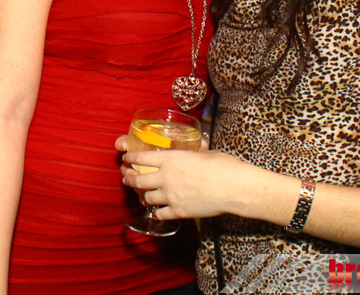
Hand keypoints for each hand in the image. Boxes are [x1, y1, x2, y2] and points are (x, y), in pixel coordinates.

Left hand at [121, 149, 242, 219]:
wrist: (232, 187)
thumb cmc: (222, 166)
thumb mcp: (205, 152)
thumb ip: (196, 151)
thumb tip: (199, 146)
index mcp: (170, 159)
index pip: (141, 158)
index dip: (131, 157)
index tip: (126, 158)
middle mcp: (166, 177)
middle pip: (138, 180)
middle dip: (130, 179)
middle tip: (127, 177)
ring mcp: (171, 196)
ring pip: (146, 197)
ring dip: (142, 196)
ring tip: (141, 195)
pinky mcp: (178, 211)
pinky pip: (160, 213)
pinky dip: (157, 212)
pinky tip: (157, 210)